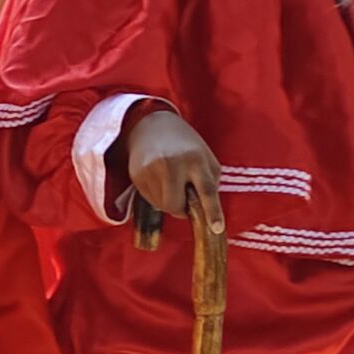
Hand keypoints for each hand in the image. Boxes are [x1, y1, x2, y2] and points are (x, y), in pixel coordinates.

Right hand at [121, 109, 222, 236]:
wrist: (150, 124)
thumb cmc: (184, 144)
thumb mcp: (204, 156)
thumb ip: (209, 182)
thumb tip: (204, 210)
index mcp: (195, 159)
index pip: (206, 190)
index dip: (213, 211)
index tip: (217, 229)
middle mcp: (172, 164)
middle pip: (176, 205)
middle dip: (181, 208)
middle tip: (183, 198)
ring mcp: (151, 169)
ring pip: (162, 206)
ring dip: (168, 201)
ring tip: (169, 182)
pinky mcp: (136, 174)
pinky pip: (149, 200)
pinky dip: (156, 195)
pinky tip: (157, 179)